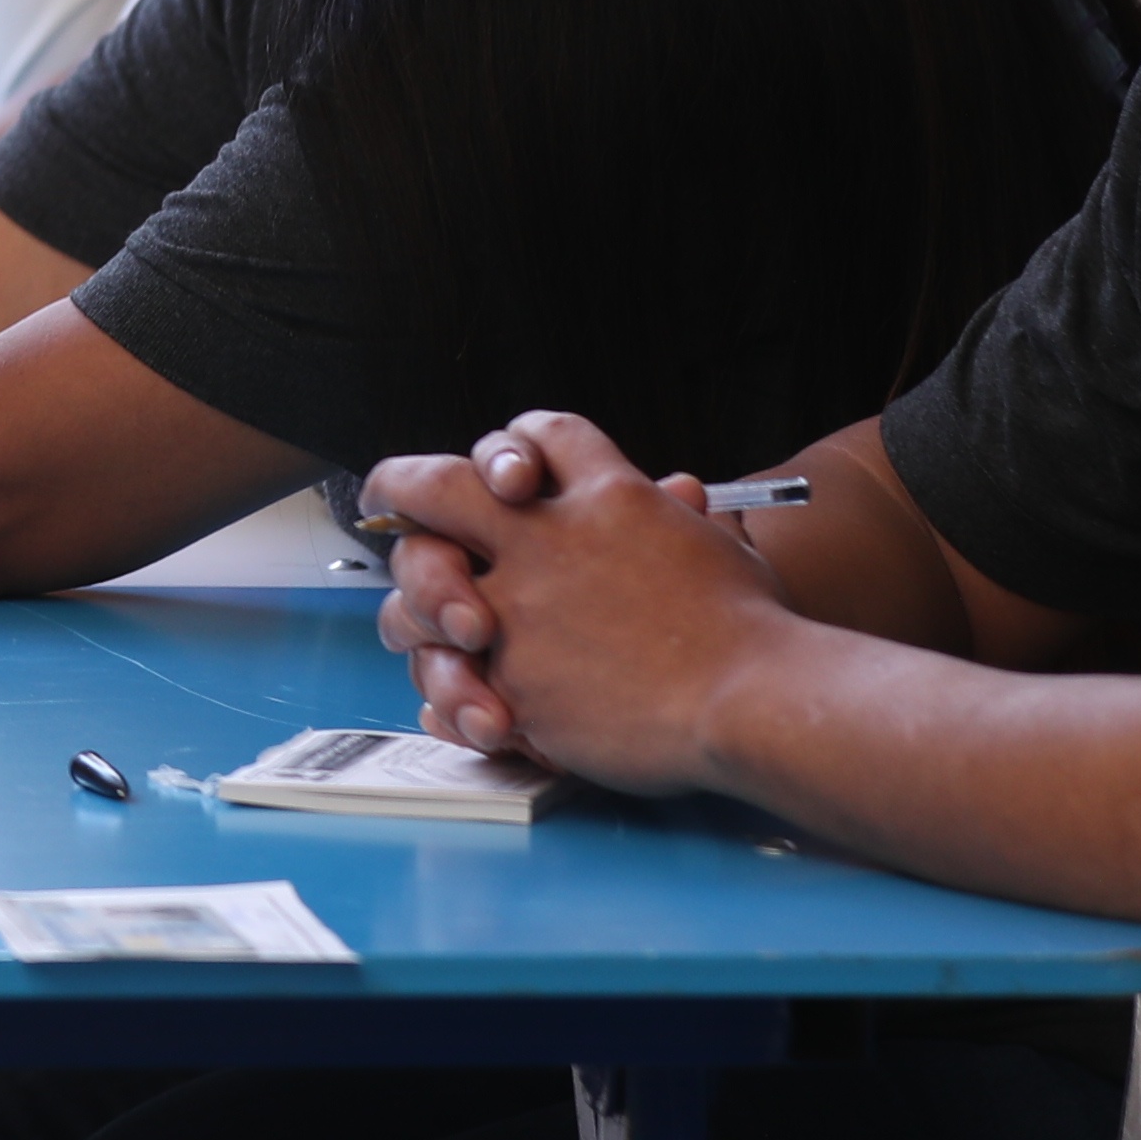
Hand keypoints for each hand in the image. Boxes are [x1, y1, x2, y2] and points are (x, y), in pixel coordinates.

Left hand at [363, 410, 789, 792]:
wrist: (750, 702)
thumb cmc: (752, 631)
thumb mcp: (719, 549)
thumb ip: (681, 519)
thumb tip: (676, 490)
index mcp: (606, 497)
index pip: (542, 434)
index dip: (514, 444)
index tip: (501, 470)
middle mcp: (544, 542)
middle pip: (440, 485)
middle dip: (402, 485)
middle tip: (389, 496)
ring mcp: (517, 611)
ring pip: (418, 592)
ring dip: (413, 610)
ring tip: (425, 632)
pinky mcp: (510, 681)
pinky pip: (447, 680)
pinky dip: (446, 696)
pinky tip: (457, 705)